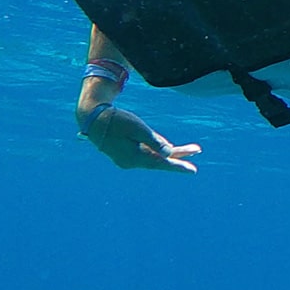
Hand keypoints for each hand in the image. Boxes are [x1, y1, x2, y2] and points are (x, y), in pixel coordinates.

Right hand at [77, 103, 200, 172]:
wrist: (93, 118)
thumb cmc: (116, 120)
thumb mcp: (138, 128)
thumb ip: (154, 141)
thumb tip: (169, 152)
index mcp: (135, 157)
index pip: (161, 163)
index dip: (178, 166)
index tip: (193, 171)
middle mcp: (132, 162)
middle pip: (160, 161)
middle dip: (179, 158)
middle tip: (197, 161)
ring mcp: (128, 159)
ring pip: (154, 157)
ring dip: (171, 154)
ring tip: (191, 151)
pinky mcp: (126, 153)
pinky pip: (146, 153)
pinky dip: (158, 151)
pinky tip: (171, 149)